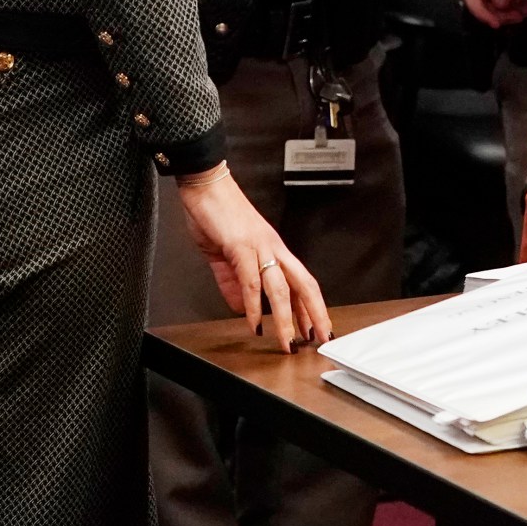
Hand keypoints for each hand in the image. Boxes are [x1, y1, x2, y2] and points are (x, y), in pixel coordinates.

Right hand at [176, 164, 330, 350]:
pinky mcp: (241, 246)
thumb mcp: (225, 254)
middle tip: (322, 339)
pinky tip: (254, 323)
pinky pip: (251, 281)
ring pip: (281, 288)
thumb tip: (240, 308)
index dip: (310, 307)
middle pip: (304, 285)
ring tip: (288, 342)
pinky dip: (253, 305)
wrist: (205, 183)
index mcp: (273, 249)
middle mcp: (273, 248)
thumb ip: (231, 282)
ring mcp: (260, 246)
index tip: (316, 329)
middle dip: (315, 315)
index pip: (300, 282)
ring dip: (286, 319)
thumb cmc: (216, 213)